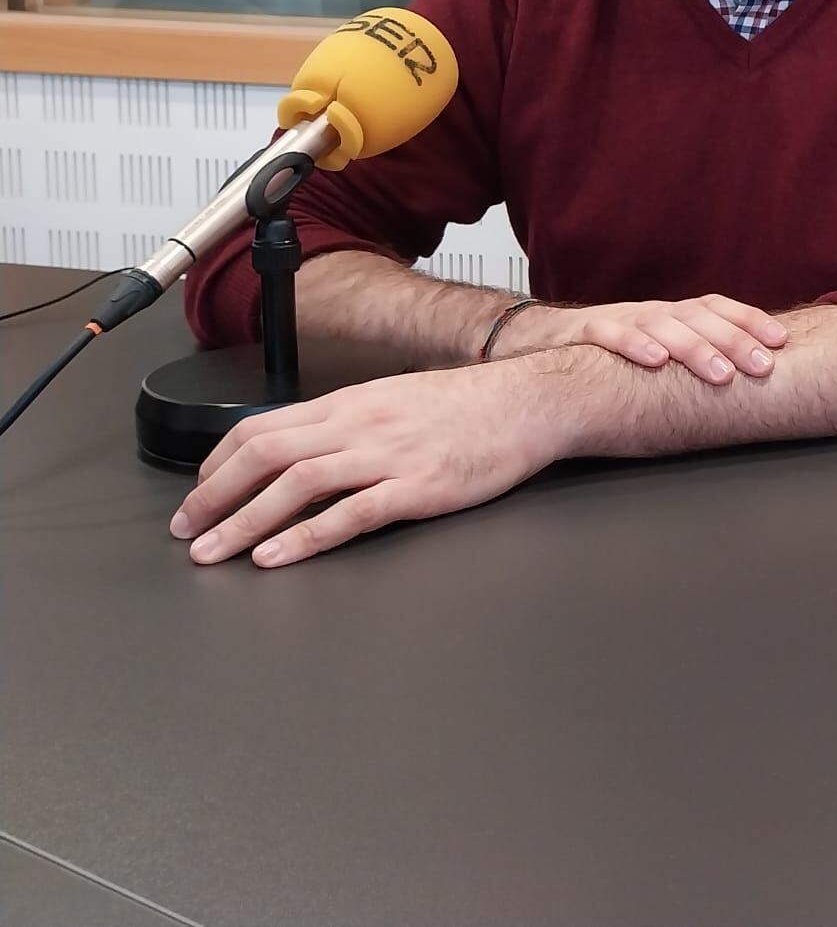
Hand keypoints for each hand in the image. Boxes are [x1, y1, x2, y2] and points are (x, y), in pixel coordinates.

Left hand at [167, 358, 576, 567]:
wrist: (527, 404)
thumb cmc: (468, 407)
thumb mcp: (395, 400)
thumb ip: (348, 424)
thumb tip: (302, 450)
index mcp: (350, 403)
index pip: (262, 428)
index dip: (218, 465)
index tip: (198, 495)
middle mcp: (360, 425)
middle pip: (266, 455)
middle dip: (215, 496)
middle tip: (188, 530)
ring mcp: (388, 455)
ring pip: (296, 485)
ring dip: (245, 521)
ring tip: (216, 551)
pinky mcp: (417, 487)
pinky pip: (349, 514)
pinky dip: (305, 537)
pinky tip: (277, 557)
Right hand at [492, 295, 786, 381]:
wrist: (532, 339)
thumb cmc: (603, 352)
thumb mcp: (652, 352)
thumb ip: (687, 359)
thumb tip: (742, 383)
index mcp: (670, 316)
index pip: (716, 308)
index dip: (750, 321)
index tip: (781, 342)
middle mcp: (649, 313)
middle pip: (698, 318)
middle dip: (735, 341)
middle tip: (764, 366)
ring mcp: (617, 319)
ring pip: (662, 325)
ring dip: (695, 348)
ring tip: (721, 373)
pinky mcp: (582, 333)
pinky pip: (609, 335)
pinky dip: (633, 345)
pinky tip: (655, 361)